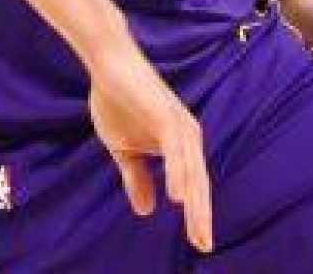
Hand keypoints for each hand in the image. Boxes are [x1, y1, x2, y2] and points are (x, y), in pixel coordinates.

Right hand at [86, 44, 213, 252]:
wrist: (107, 66)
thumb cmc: (117, 103)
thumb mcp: (125, 150)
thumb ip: (137, 178)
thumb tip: (146, 211)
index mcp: (180, 146)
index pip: (193, 187)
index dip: (196, 215)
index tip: (200, 244)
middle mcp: (187, 137)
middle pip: (199, 184)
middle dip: (201, 216)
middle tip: (205, 245)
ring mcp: (179, 125)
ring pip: (192, 171)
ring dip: (195, 202)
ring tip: (198, 231)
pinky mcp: (166, 116)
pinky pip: (176, 150)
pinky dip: (178, 174)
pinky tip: (178, 197)